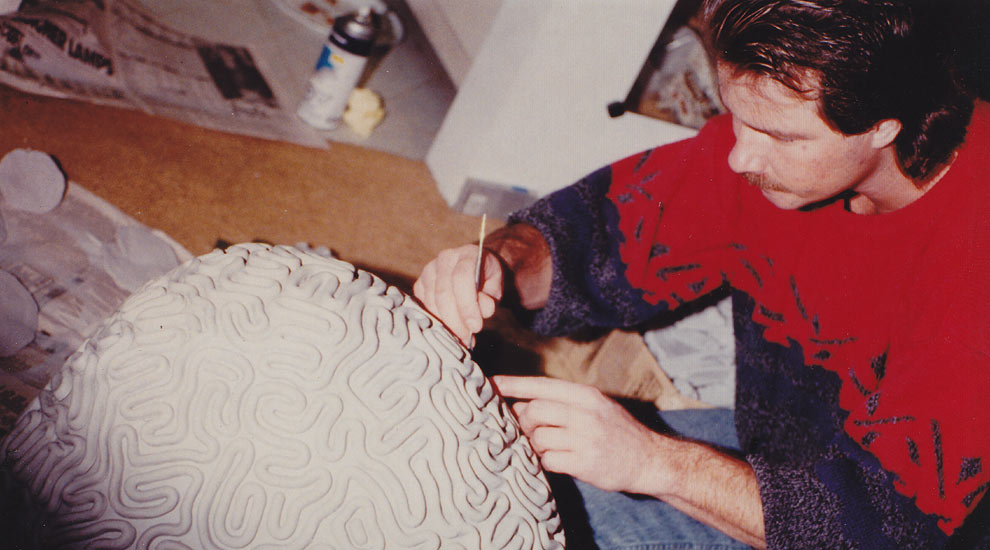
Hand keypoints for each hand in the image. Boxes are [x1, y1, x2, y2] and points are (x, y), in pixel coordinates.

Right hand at [413, 244, 503, 346]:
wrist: (475, 270)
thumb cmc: (486, 281)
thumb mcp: (495, 289)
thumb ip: (490, 299)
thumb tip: (483, 311)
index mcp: (467, 254)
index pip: (461, 278)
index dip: (467, 305)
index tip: (475, 326)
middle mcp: (445, 258)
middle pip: (443, 293)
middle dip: (455, 320)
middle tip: (467, 336)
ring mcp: (429, 270)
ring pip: (432, 302)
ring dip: (446, 323)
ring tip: (460, 334)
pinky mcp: (420, 283)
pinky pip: (423, 306)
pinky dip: (436, 320)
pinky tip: (449, 327)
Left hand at [493, 375, 662, 493]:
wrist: (650, 460)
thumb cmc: (617, 432)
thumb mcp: (597, 406)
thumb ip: (564, 403)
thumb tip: (523, 404)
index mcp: (586, 395)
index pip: (542, 385)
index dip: (514, 384)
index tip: (491, 383)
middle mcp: (585, 413)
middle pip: (534, 411)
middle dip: (524, 421)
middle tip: (529, 429)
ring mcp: (585, 439)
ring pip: (539, 437)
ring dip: (536, 444)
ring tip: (548, 446)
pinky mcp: (584, 463)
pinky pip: (549, 460)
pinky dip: (547, 461)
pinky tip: (559, 460)